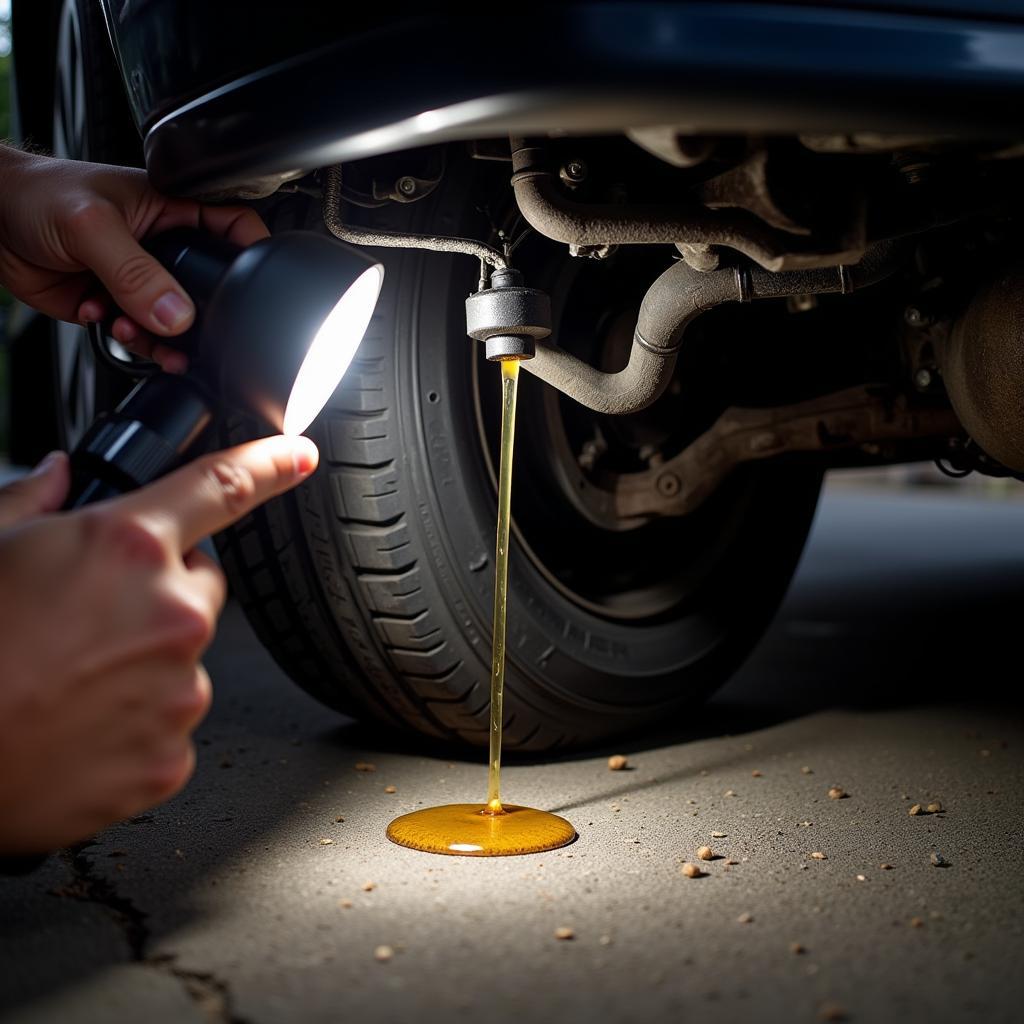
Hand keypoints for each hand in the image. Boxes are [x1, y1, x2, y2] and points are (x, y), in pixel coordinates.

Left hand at [0, 144, 268, 370]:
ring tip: (134, 329)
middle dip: (199, 315)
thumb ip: (136, 273)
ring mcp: (144, 279)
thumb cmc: (36, 196)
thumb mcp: (92, 226)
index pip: (234, 229)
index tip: (250, 289)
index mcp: (174, 209)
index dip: (250, 256)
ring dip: (160, 336)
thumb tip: (176, 315)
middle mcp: (166, 246)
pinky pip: (143, 335)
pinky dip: (129, 338)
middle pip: (210, 287)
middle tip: (184, 331)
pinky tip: (104, 318)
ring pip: (178, 321)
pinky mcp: (121, 305)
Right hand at [0, 434, 317, 854]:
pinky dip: (134, 723)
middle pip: (200, 586)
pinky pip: (168, 724)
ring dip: (143, 663)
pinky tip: (77, 725)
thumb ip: (32, 501)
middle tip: (90, 621)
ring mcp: (180, 690)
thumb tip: (57, 474)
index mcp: (129, 548)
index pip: (223, 487)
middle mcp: (173, 614)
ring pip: (182, 660)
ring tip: (68, 681)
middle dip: (160, 593)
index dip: (270, 463)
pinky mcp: (171, 755)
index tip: (299, 454)